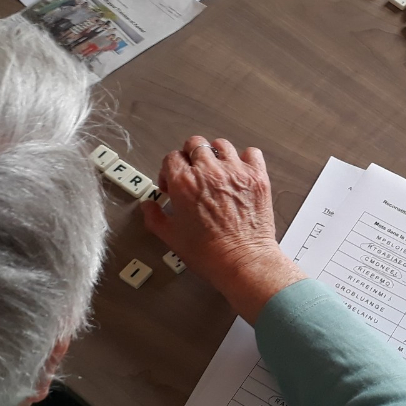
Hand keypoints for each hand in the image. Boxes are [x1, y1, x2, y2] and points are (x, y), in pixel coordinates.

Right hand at [141, 137, 305, 322]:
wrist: (243, 262)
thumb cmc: (208, 253)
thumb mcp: (172, 237)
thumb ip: (155, 217)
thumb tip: (148, 206)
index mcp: (184, 183)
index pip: (171, 157)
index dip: (170, 170)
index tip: (174, 183)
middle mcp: (208, 172)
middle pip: (195, 144)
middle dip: (190, 157)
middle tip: (194, 174)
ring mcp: (235, 172)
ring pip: (221, 145)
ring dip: (216, 155)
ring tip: (217, 172)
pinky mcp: (257, 176)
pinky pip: (251, 153)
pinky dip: (245, 159)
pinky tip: (240, 173)